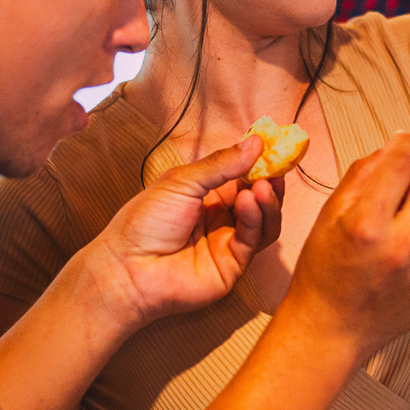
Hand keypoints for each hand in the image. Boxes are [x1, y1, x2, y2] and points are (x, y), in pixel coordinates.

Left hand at [89, 136, 282, 329]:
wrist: (129, 267)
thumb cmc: (146, 221)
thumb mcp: (182, 181)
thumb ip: (221, 164)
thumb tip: (256, 142)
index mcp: (207, 193)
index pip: (243, 174)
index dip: (260, 161)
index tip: (277, 145)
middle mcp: (222, 216)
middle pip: (260, 197)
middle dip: (271, 180)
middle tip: (279, 164)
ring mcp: (229, 241)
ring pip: (265, 220)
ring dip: (269, 201)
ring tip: (264, 185)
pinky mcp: (234, 264)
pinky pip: (254, 239)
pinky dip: (256, 219)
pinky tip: (248, 203)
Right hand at [282, 132, 409, 360]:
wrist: (329, 330)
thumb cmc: (323, 270)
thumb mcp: (327, 217)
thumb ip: (360, 177)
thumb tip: (394, 147)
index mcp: (365, 225)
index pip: (401, 163)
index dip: (404, 144)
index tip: (403, 146)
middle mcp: (399, 248)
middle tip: (404, 195)